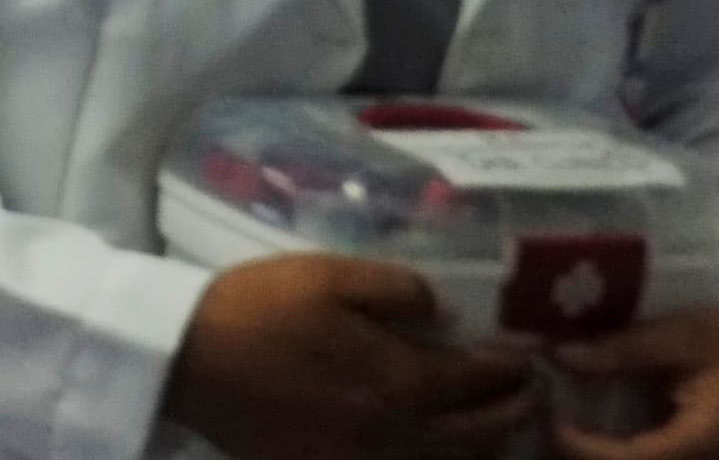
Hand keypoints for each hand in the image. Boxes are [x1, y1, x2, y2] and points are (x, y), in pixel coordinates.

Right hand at [165, 255, 539, 459]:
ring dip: (481, 448)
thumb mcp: (331, 275)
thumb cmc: (261, 307)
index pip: (479, 381)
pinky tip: (431, 449)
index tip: (527, 359)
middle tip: (530, 396)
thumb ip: (400, 289)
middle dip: (512, 414)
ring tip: (495, 429)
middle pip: (477, 435)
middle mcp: (395, 434)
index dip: (511, 370)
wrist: (188, 359)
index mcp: (400, 381)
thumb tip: (446, 310)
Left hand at [550, 308, 718, 459]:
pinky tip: (599, 438)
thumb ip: (624, 349)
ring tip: (566, 429)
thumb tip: (560, 356)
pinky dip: (627, 457)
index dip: (574, 448)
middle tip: (548, 422)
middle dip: (581, 459)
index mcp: (704, 446)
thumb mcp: (688, 335)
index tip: (545, 414)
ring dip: (601, 459)